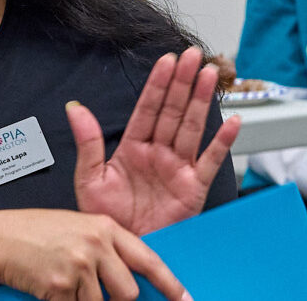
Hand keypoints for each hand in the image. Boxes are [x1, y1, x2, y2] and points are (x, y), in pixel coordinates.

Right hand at [0, 209, 185, 300]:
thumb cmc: (34, 233)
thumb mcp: (76, 228)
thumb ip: (105, 248)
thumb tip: (128, 277)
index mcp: (104, 227)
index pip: (148, 260)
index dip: (170, 284)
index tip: (184, 299)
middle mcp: (96, 244)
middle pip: (127, 291)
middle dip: (117, 300)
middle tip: (95, 292)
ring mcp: (79, 265)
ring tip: (62, 281)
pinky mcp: (62, 286)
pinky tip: (50, 287)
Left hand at [71, 47, 240, 234]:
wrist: (123, 250)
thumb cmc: (107, 219)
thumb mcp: (89, 179)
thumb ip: (87, 142)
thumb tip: (74, 107)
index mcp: (132, 148)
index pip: (147, 108)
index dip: (158, 84)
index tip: (167, 60)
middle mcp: (158, 154)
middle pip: (173, 111)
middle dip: (183, 82)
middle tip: (193, 56)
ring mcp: (177, 169)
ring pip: (192, 127)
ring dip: (202, 101)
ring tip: (210, 75)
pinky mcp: (193, 188)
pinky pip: (211, 161)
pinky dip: (222, 142)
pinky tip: (232, 122)